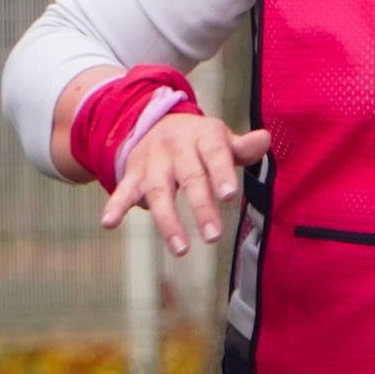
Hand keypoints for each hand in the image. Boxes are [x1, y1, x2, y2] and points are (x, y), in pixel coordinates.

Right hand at [104, 108, 270, 255]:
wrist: (156, 124)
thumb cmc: (200, 142)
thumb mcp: (221, 139)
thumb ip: (243, 147)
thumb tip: (265, 140)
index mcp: (203, 136)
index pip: (215, 154)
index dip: (221, 173)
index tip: (228, 196)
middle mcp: (176, 147)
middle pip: (189, 177)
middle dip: (201, 207)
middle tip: (213, 236)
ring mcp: (152, 162)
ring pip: (159, 191)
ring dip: (168, 222)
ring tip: (181, 249)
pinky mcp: (133, 175)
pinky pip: (123, 190)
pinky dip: (115, 206)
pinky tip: (109, 222)